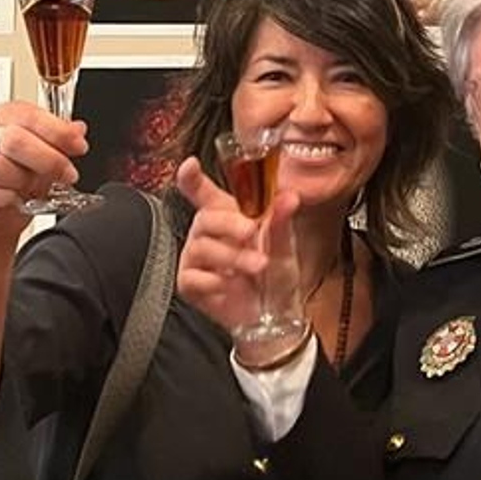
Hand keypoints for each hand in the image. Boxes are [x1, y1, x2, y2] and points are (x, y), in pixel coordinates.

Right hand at [0, 100, 87, 235]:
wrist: (7, 211)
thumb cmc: (26, 175)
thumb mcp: (50, 152)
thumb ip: (63, 138)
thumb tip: (77, 129)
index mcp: (7, 116)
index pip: (30, 115)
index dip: (58, 131)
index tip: (79, 146)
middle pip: (14, 139)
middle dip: (49, 159)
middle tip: (68, 174)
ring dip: (27, 180)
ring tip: (38, 188)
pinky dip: (10, 198)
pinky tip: (20, 199)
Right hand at [173, 156, 300, 336]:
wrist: (275, 314)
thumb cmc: (275, 274)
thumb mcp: (284, 244)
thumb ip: (281, 220)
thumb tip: (290, 196)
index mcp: (226, 215)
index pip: (202, 191)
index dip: (191, 178)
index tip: (190, 165)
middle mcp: (207, 233)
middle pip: (205, 218)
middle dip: (228, 223)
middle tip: (251, 231)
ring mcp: (196, 259)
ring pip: (201, 247)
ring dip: (232, 255)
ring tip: (258, 265)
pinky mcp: (190, 284)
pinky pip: (193, 277)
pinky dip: (215, 280)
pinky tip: (231, 285)